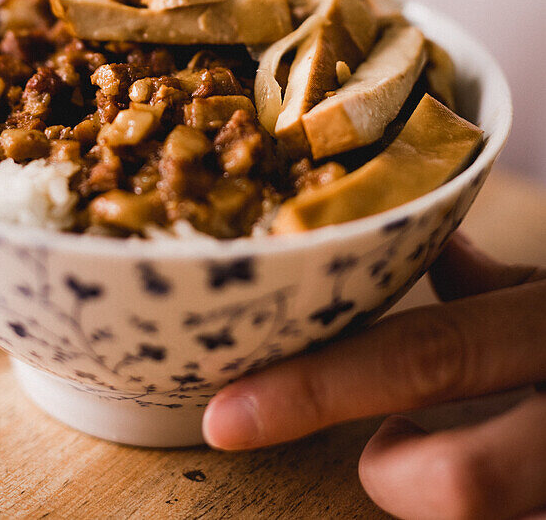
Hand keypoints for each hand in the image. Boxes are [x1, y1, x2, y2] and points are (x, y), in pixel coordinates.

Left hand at [203, 234, 545, 519]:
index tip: (227, 414)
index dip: (313, 390)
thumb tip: (421, 243)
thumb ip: (491, 279)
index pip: (419, 358)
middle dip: (392, 476)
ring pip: (484, 515)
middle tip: (391, 449)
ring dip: (443, 490)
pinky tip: (508, 470)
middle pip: (451, 483)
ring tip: (453, 456)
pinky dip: (495, 505)